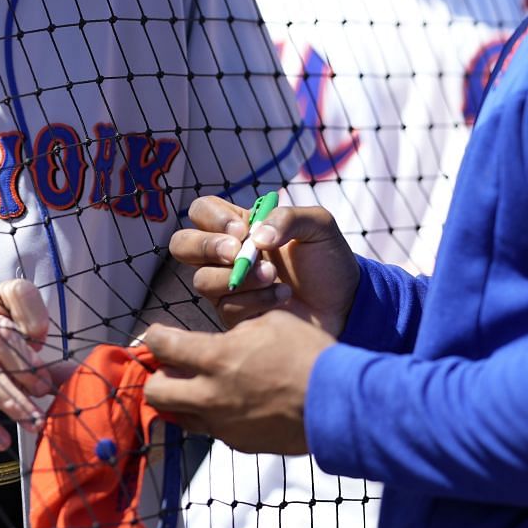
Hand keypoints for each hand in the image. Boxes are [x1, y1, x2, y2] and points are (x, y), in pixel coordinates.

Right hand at [0, 278, 74, 451]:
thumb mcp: (1, 360)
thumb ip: (35, 366)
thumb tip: (73, 377)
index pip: (15, 292)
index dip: (34, 314)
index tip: (42, 339)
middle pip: (0, 335)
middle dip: (27, 368)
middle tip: (42, 393)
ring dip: (12, 400)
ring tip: (32, 422)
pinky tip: (0, 439)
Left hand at [140, 312, 332, 454]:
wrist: (338, 403)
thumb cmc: (308, 355)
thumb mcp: (270, 322)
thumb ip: (235, 331)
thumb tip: (222, 338)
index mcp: (215, 358)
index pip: (161, 345)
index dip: (155, 337)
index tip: (159, 335)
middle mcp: (210, 395)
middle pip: (155, 391)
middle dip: (158, 375)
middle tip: (173, 366)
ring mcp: (222, 424)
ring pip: (177, 416)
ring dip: (180, 399)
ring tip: (198, 386)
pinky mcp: (238, 442)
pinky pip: (209, 429)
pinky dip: (210, 415)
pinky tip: (232, 404)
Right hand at [167, 196, 359, 332]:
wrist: (346, 303)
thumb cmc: (328, 260)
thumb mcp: (318, 226)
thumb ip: (288, 218)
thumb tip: (256, 238)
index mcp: (239, 227)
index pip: (201, 211)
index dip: (212, 219)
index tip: (242, 230)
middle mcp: (225, 256)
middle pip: (182, 245)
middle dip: (205, 247)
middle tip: (237, 252)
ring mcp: (227, 288)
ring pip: (202, 281)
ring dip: (240, 277)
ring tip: (273, 276)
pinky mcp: (236, 316)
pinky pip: (227, 308)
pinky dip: (256, 301)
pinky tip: (282, 297)